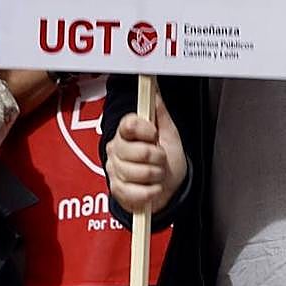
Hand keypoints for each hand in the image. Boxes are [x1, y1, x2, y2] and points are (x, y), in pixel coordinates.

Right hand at [105, 93, 185, 214]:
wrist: (170, 187)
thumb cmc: (168, 159)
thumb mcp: (169, 134)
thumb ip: (160, 114)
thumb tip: (154, 94)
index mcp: (126, 134)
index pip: (128, 124)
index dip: (145, 130)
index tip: (155, 134)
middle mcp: (116, 151)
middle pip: (136, 150)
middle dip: (157, 156)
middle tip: (160, 158)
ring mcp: (115, 171)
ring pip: (138, 172)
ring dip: (156, 174)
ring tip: (157, 172)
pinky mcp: (118, 191)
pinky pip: (137, 191)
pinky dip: (152, 190)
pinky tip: (153, 186)